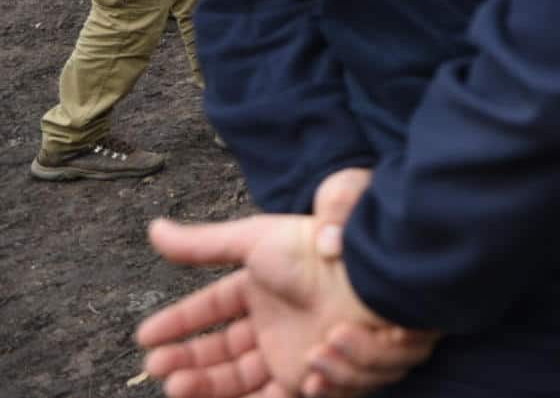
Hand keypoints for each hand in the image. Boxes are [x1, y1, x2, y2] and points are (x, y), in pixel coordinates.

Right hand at [139, 178, 438, 397]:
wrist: (364, 278)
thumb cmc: (312, 253)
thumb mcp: (253, 239)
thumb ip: (203, 243)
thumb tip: (155, 229)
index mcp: (261, 288)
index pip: (210, 309)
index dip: (178, 323)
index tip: (144, 336)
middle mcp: (273, 322)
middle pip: (219, 351)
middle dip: (184, 360)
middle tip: (158, 366)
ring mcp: (290, 350)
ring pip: (237, 379)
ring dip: (205, 384)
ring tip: (177, 383)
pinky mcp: (308, 377)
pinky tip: (232, 394)